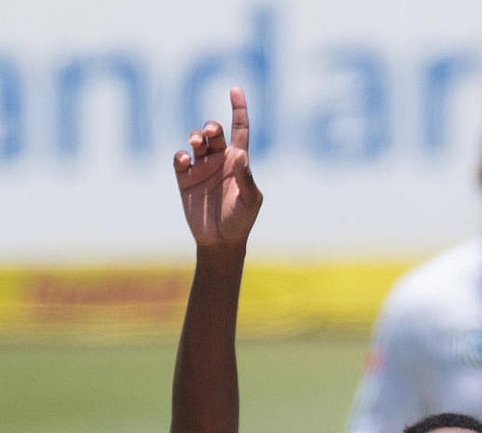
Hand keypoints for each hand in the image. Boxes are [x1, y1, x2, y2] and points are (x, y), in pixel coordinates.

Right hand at [173, 87, 262, 246]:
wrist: (221, 242)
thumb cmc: (240, 221)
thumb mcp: (249, 200)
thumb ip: (245, 178)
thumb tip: (240, 155)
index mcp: (238, 161)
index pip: (239, 129)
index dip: (238, 109)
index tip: (234, 89)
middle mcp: (219, 160)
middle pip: (214, 132)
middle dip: (210, 127)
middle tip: (209, 134)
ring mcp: (201, 168)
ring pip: (195, 141)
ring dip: (195, 137)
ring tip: (196, 144)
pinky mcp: (185, 179)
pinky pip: (180, 159)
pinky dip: (180, 156)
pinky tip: (185, 160)